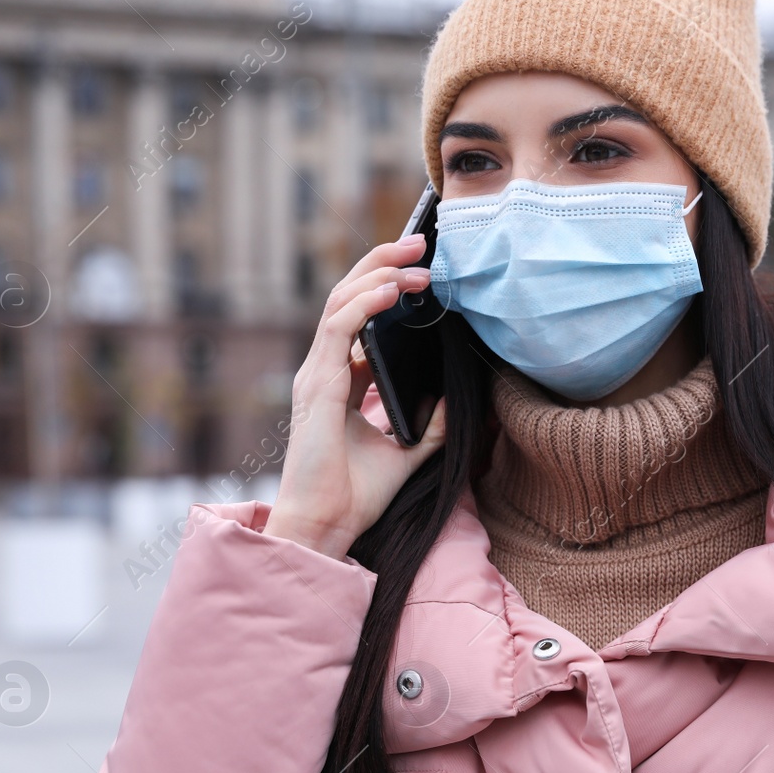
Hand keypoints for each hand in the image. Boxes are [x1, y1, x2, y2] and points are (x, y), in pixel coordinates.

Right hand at [262, 234, 445, 557]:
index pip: (361, 316)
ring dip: (379, 274)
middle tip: (422, 245)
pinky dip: (365, 303)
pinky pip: (338, 328)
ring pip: (341, 302)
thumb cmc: (356, 494)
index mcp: (342, 381)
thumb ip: (432, 422)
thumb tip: (457, 394)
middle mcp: (326, 370)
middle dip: (384, 264)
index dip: (388, 286)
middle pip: (350, 297)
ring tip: (416, 261)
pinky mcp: (316, 385)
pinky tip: (393, 291)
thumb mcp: (410, 450)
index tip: (424, 269)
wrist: (327, 526)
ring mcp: (317, 374)